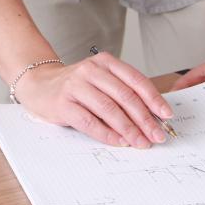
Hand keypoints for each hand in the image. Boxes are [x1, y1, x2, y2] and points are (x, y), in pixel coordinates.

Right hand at [15, 54, 173, 148]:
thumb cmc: (75, 86)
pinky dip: (107, 134)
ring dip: (129, 129)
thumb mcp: (100, 80)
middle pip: (124, 96)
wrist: (38, 85)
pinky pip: (89, 122)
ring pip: (109, 109)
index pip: (135, 80)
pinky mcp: (63, 104)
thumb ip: (122, 93)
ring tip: (140, 142)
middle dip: (145, 119)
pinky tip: (119, 141)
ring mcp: (75, 86)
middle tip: (156, 135)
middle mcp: (90, 71)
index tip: (166, 115)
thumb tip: (152, 117)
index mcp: (104, 62)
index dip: (153, 99)